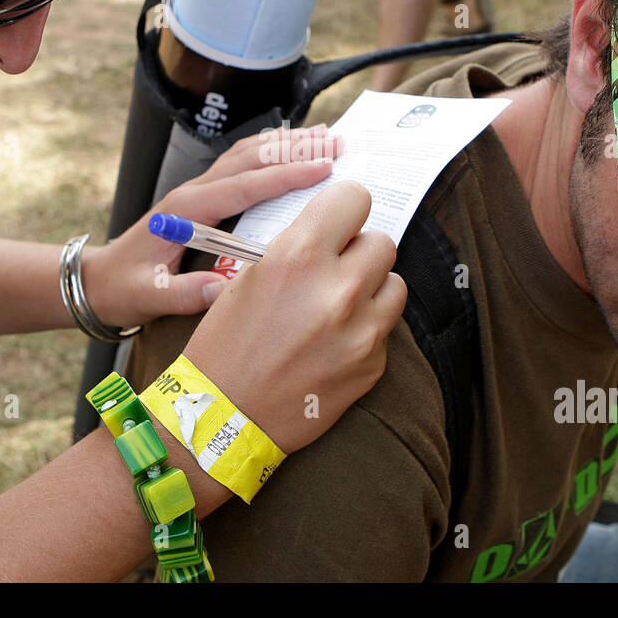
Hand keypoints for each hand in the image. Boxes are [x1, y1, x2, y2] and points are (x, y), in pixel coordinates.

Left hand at [85, 124, 343, 327]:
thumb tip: (223, 290)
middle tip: (338, 144)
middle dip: (297, 148)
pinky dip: (273, 152)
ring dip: (288, 143)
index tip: (323, 168)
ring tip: (328, 136)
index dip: (284, 176)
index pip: (243, 185)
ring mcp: (200, 190)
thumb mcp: (149, 296)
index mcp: (186, 211)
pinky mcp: (205, 196)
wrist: (101, 280)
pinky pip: (244, 164)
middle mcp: (195, 192)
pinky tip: (297, 150)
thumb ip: (183, 294)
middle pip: (251, 157)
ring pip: (249, 154)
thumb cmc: (125, 288)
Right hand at [177, 181, 406, 452]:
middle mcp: (338, 289)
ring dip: (372, 289)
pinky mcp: (373, 365)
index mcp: (299, 257)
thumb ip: (298, 248)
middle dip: (359, 252)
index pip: (355, 199)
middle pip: (382, 242)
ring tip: (338, 307)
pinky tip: (333, 345)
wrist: (223, 417)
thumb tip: (334, 231)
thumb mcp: (249, 278)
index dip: (345, 209)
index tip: (339, 222)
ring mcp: (362, 330)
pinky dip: (366, 330)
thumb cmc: (226, 344)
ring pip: (395, 284)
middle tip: (334, 269)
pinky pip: (386, 329)